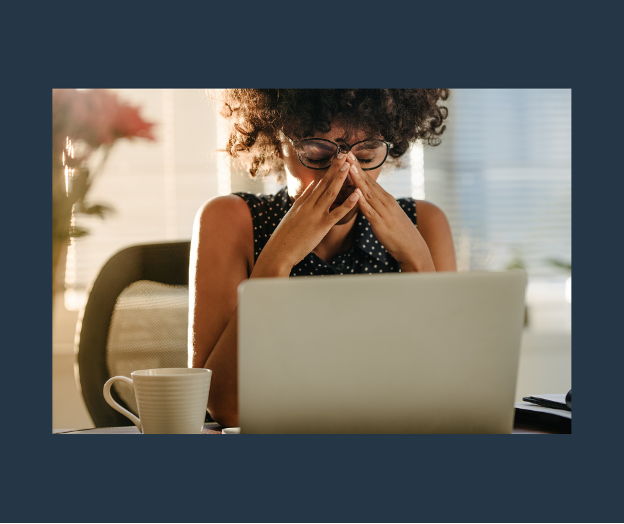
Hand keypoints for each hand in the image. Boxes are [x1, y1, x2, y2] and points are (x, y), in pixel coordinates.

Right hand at [252, 153, 359, 275]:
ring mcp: (315, 214)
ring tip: (349, 165)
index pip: (317, 183)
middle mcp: (308, 205)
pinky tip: (357, 195)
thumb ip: (301, 202)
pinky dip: (348, 203)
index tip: (336, 159)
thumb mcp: (292, 216)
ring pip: (330, 192)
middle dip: (335, 168)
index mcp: (302, 203)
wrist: (278, 251)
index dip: (327, 171)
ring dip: (340, 178)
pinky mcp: (321, 226)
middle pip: (324, 183)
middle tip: (344, 154)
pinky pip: (337, 213)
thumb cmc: (284, 237)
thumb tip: (310, 189)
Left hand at [347, 152, 434, 271]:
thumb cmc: (400, 234)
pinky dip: (362, 202)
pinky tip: (355, 193)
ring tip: (348, 167)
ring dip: (357, 180)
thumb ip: (379, 206)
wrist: (413, 249)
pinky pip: (370, 211)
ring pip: (368, 193)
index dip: (359, 168)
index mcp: (387, 199)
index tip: (350, 156)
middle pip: (368, 182)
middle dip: (356, 168)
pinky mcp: (380, 224)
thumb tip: (368, 199)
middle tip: (346, 153)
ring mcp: (384, 212)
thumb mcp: (389, 215)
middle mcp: (386, 202)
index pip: (370, 181)